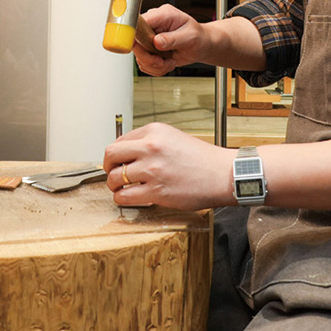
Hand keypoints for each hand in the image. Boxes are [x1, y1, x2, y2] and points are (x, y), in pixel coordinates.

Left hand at [103, 122, 235, 209]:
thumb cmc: (202, 159)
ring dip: (115, 185)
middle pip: (110, 155)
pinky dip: (122, 199)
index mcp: (155, 131)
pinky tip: (131, 197)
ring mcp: (152, 170)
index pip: (120, 140)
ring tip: (123, 187)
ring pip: (115, 178)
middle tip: (114, 173)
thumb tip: (127, 152)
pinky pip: (124, 196)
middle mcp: (151, 147)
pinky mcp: (155, 191)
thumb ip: (150, 142)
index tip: (118, 161)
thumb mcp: (173, 138)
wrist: (222, 174)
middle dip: (109, 167)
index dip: (116, 154)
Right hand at [132, 4, 207, 75]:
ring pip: (139, 56)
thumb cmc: (199, 37)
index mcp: (162, 14)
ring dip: (154, 65)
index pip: (139, 22)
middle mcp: (153, 25)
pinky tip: (167, 63)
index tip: (142, 49)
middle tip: (161, 61)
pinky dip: (155, 68)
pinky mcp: (150, 49)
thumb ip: (173, 39)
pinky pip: (144, 63)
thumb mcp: (190, 36)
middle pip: (135, 42)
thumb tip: (157, 41)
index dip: (136, 36)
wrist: (202, 45)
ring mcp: (150, 38)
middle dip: (148, 57)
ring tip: (169, 62)